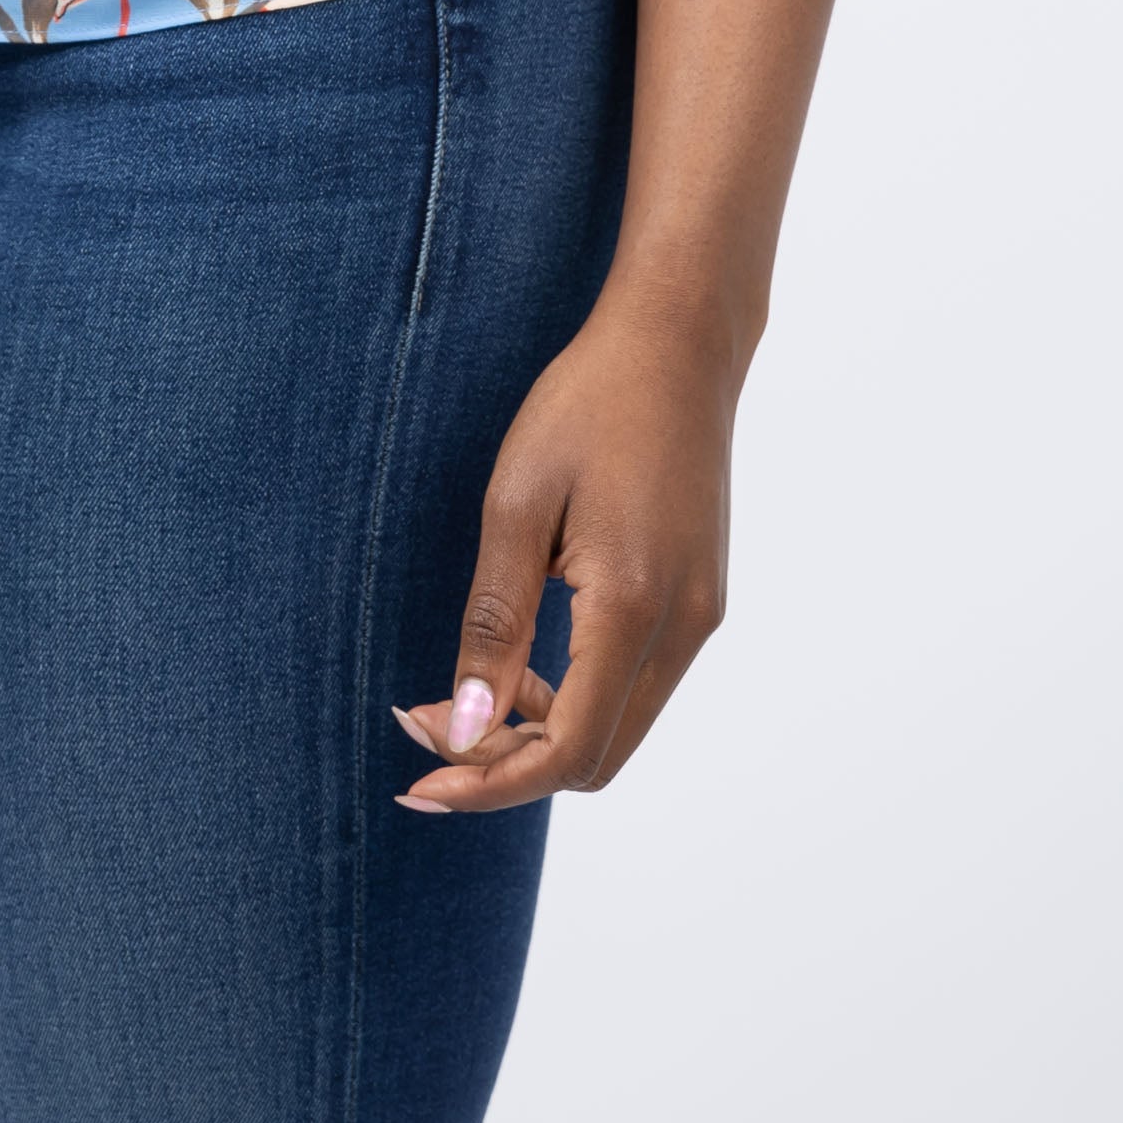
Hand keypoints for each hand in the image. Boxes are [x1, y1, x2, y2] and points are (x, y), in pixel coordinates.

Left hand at [392, 285, 739, 811]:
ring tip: (465, 696)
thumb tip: (467, 730)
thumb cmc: (587, 404)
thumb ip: (495, 621)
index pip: (567, 750)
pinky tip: (525, 662)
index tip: (420, 779)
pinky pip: (638, 686)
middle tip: (428, 727)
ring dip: (542, 734)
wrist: (678, 341)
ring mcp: (702, 616)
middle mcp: (684, 627)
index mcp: (634, 605)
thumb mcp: (518, 502)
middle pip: (596, 758)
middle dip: (509, 766)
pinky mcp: (702, 600)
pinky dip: (578, 698)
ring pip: (619, 729)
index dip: (491, 781)